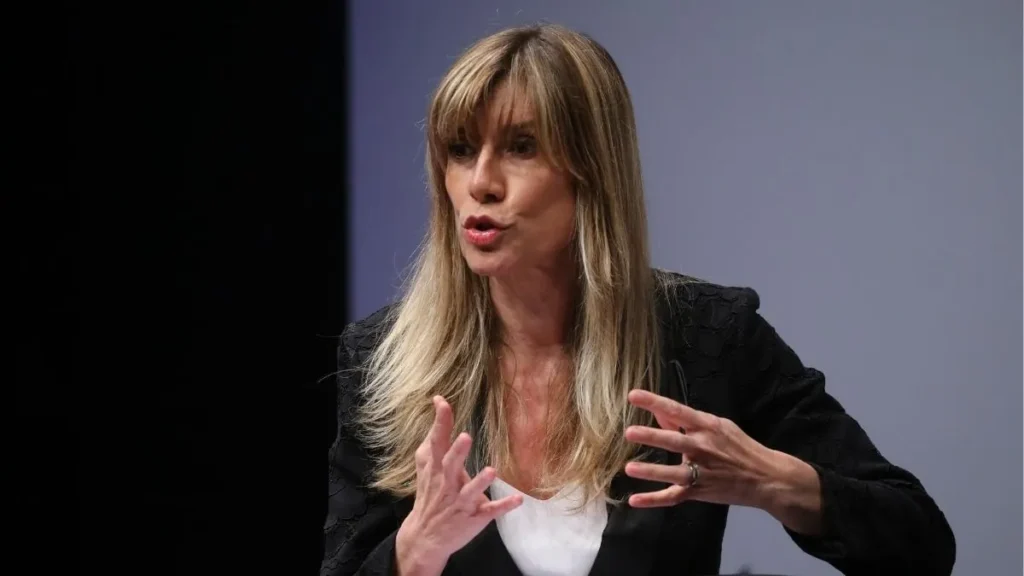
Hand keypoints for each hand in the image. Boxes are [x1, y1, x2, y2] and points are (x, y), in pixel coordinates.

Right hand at [395, 396, 522, 575]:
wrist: (425, 535)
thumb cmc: (430, 493)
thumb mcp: (427, 465)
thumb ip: (435, 435)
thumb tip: (440, 401)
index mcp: (437, 469)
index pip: (437, 443)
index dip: (440, 423)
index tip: (442, 402)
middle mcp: (447, 484)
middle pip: (451, 466)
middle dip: (457, 453)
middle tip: (466, 437)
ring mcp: (460, 502)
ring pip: (470, 492)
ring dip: (480, 482)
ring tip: (491, 471)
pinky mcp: (474, 518)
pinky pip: (489, 512)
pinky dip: (503, 506)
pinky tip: (518, 500)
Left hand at [622, 389, 784, 509]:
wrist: (766, 477)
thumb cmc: (739, 447)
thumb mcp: (718, 427)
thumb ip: (687, 420)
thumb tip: (659, 411)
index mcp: (707, 427)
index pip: (677, 411)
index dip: (655, 402)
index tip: (633, 396)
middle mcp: (703, 448)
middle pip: (675, 441)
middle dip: (653, 437)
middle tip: (630, 433)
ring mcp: (701, 472)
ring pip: (673, 473)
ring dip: (652, 471)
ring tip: (630, 468)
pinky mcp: (700, 492)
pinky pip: (674, 496)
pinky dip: (654, 500)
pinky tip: (634, 500)